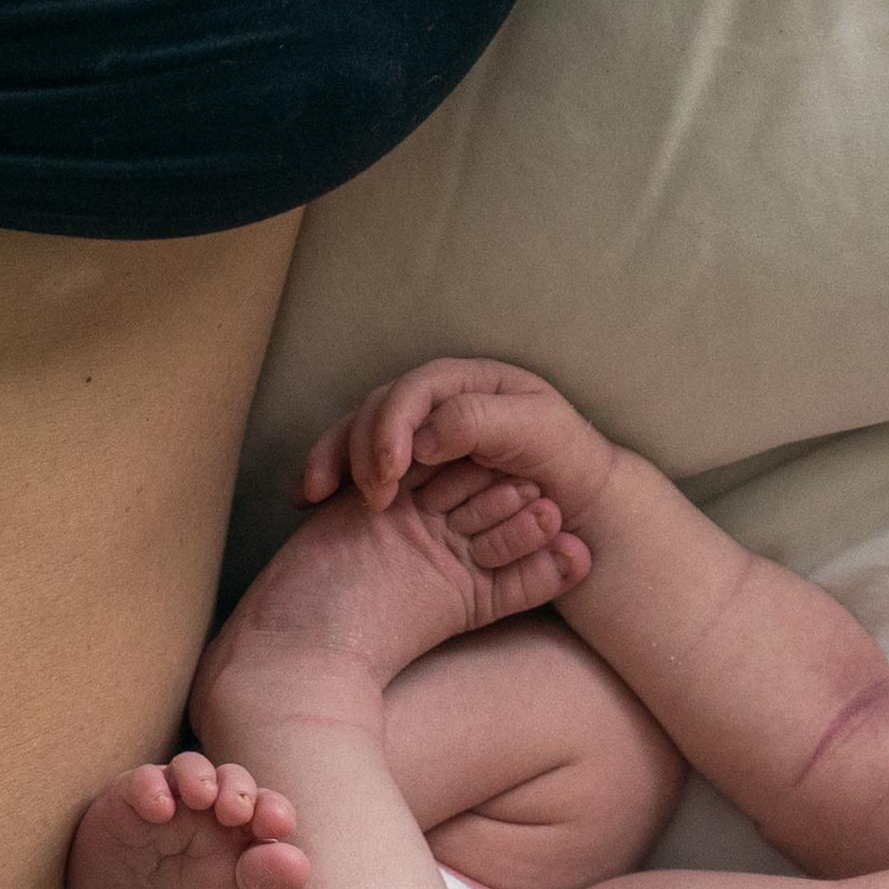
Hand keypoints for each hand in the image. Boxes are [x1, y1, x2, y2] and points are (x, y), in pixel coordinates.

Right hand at [307, 355, 632, 525]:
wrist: (580, 504)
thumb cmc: (566, 461)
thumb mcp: (536, 431)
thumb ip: (480, 421)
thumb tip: (422, 436)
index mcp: (468, 383)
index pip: (415, 390)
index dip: (394, 425)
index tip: (393, 471)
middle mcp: (437, 404)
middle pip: (376, 410)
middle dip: (357, 447)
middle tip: (370, 497)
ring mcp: (417, 437)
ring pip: (355, 435)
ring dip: (332, 461)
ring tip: (316, 497)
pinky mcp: (403, 471)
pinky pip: (352, 465)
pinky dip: (327, 478)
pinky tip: (309, 500)